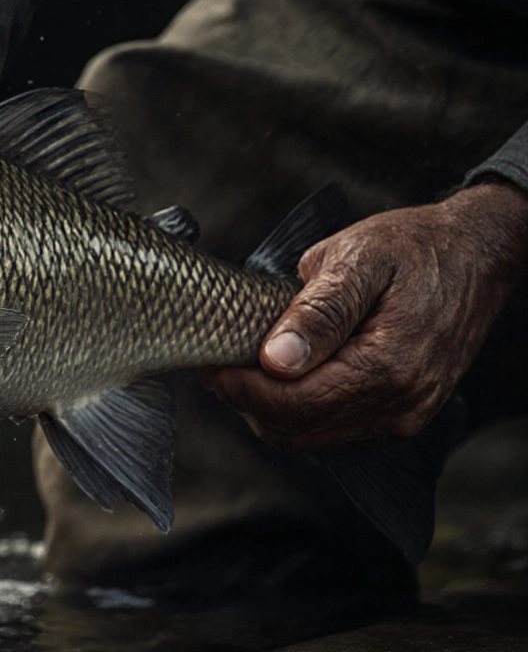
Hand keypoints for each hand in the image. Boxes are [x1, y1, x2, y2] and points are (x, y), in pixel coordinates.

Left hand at [204, 181, 527, 453]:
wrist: (476, 254)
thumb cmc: (414, 247)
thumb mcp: (358, 259)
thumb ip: (316, 313)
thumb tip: (274, 360)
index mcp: (388, 368)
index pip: (292, 405)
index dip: (240, 390)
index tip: (210, 364)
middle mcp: (400, 405)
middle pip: (296, 431)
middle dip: (247, 403)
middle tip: (219, 365)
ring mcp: (404, 416)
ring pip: (311, 439)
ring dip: (269, 412)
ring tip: (244, 369)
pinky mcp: (402, 415)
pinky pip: (335, 432)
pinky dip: (299, 414)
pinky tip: (283, 378)